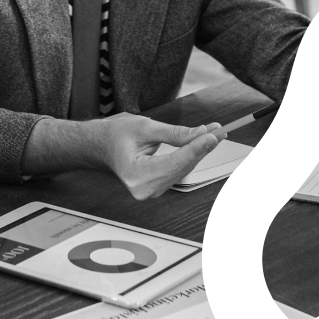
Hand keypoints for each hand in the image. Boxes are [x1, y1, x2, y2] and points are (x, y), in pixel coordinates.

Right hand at [92, 113, 223, 199]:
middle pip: (183, 167)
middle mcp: (145, 189)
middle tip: (218, 130)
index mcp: (137, 176)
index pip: (175, 162)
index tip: (213, 134)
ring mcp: (151, 191)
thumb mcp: (144, 128)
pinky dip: (190, 156)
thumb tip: (201, 134)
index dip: (197, 147)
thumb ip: (174, 133)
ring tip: (212, 133)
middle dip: (201, 147)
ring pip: (183, 169)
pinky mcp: (157, 187)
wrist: (100, 145)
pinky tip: (200, 144)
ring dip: (198, 151)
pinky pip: (179, 171)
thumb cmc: (115, 135)